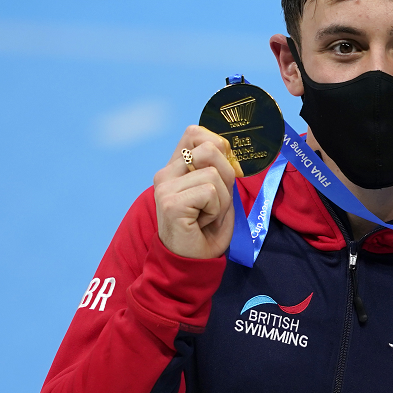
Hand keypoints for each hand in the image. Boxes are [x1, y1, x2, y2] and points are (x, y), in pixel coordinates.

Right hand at [153, 126, 239, 258]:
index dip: (217, 145)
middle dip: (226, 178)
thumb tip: (226, 145)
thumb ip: (219, 167)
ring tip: (208, 214)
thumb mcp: (218, 190)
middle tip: (215, 202)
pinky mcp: (171, 202)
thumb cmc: (206, 226)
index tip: (222, 171)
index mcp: (175, 167)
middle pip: (211, 149)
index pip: (195, 133)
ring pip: (214, 174)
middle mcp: (166, 173)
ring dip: (222, 199)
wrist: (192, 260)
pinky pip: (210, 192)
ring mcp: (165, 187)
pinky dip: (216, 209)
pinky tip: (202, 221)